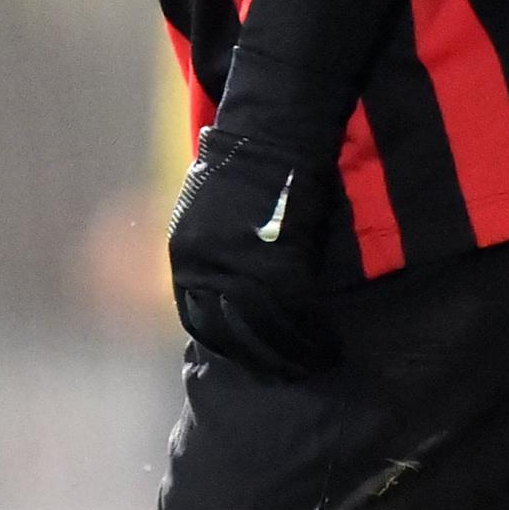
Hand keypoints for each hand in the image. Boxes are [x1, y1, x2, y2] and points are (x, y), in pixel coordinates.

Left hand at [167, 124, 335, 378]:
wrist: (269, 138)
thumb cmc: (243, 170)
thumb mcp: (206, 214)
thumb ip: (212, 255)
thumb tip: (225, 291)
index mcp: (185, 257)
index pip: (198, 320)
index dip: (226, 343)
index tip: (248, 356)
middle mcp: (205, 269)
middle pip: (229, 334)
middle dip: (259, 357)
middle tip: (285, 371)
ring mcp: (240, 270)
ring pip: (262, 332)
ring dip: (288, 354)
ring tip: (312, 362)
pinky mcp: (277, 267)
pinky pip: (291, 316)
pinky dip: (308, 335)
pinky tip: (323, 344)